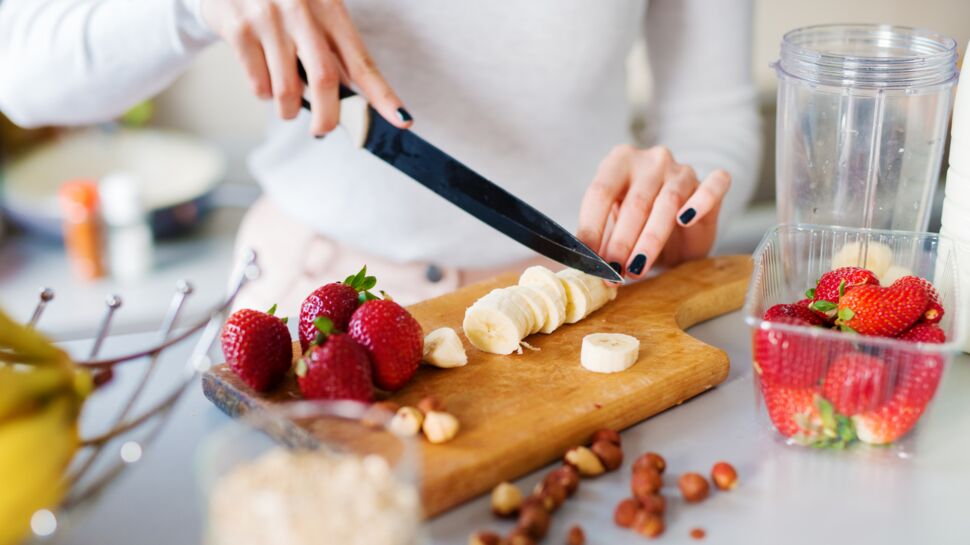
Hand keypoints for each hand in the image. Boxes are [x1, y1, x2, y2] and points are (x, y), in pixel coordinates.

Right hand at [200, 0, 410, 135]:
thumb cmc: (282, 1)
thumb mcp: (314, 10)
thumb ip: (332, 48)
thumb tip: (350, 99)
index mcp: (330, 7)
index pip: (361, 61)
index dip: (383, 96)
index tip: (401, 121)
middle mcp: (301, 10)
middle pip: (325, 81)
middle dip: (327, 117)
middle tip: (323, 129)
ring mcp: (268, 19)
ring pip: (287, 90)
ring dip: (288, 109)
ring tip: (286, 104)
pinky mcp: (238, 29)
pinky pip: (258, 84)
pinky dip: (264, 94)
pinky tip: (264, 79)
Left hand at [577, 145, 731, 279]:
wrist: (678, 225)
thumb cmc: (638, 223)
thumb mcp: (614, 226)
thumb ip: (601, 238)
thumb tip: (583, 263)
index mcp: (619, 162)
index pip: (600, 193)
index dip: (591, 228)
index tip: (586, 259)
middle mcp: (651, 161)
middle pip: (635, 202)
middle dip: (621, 242)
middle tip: (612, 272)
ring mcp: (682, 170)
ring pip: (668, 202)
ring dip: (650, 240)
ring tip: (637, 268)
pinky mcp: (710, 183)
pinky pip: (713, 186)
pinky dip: (700, 202)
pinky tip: (686, 220)